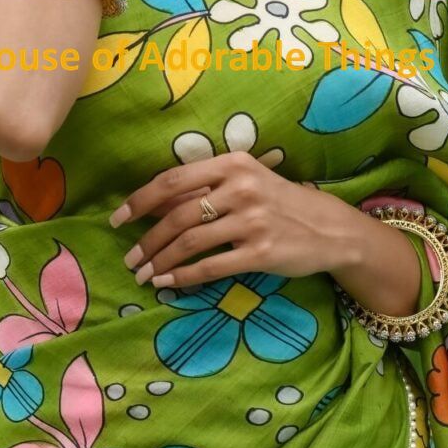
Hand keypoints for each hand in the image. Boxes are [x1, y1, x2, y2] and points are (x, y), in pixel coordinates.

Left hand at [107, 151, 349, 288]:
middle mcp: (241, 187)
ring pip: (191, 242)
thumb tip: (151, 205)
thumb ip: (204, 190)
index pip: (173, 180)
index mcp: (232, 163)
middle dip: (147, 241)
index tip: (118, 219)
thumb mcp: (245, 182)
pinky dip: (185, 277)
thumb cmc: (279, 202)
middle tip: (130, 258)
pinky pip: (212, 266)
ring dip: (161, 261)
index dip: (140, 201)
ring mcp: (252, 220)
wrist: (329, 228)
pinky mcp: (262, 252)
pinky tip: (169, 283)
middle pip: (178, 215)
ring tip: (145, 274)